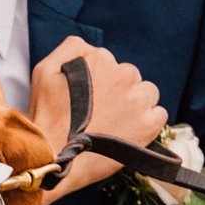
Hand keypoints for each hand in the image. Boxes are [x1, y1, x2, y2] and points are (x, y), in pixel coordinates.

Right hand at [27, 36, 164, 196]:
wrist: (55, 157)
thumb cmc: (47, 116)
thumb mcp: (45, 69)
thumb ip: (70, 48)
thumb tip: (91, 47)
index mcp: (102, 59)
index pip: (109, 63)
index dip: (99, 81)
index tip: (89, 97)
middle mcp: (124, 75)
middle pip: (130, 76)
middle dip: (118, 90)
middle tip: (101, 111)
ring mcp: (139, 100)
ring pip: (147, 93)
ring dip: (136, 103)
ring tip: (117, 121)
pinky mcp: (149, 125)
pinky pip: (159, 114)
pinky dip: (148, 121)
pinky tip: (130, 130)